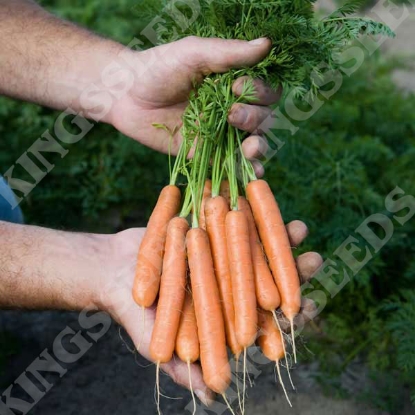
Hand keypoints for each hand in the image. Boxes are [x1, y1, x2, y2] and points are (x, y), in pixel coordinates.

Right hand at [100, 221, 322, 404]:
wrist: (114, 270)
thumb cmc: (136, 312)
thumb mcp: (157, 344)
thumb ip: (184, 370)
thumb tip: (214, 396)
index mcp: (225, 316)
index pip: (263, 320)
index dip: (288, 317)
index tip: (306, 307)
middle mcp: (229, 286)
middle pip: (267, 281)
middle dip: (294, 272)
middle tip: (315, 261)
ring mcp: (222, 258)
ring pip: (256, 250)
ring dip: (280, 240)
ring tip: (301, 228)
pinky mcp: (211, 233)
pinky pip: (235, 225)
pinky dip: (252, 216)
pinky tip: (268, 204)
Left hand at [108, 36, 280, 173]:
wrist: (126, 95)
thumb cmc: (159, 68)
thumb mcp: (194, 53)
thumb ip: (229, 53)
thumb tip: (267, 44)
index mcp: (234, 84)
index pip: (266, 93)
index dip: (260, 93)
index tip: (236, 87)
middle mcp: (232, 109)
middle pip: (264, 120)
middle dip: (255, 119)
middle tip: (232, 114)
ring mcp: (220, 134)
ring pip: (254, 143)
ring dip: (258, 146)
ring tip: (249, 147)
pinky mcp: (205, 153)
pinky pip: (231, 164)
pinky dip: (246, 170)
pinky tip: (251, 172)